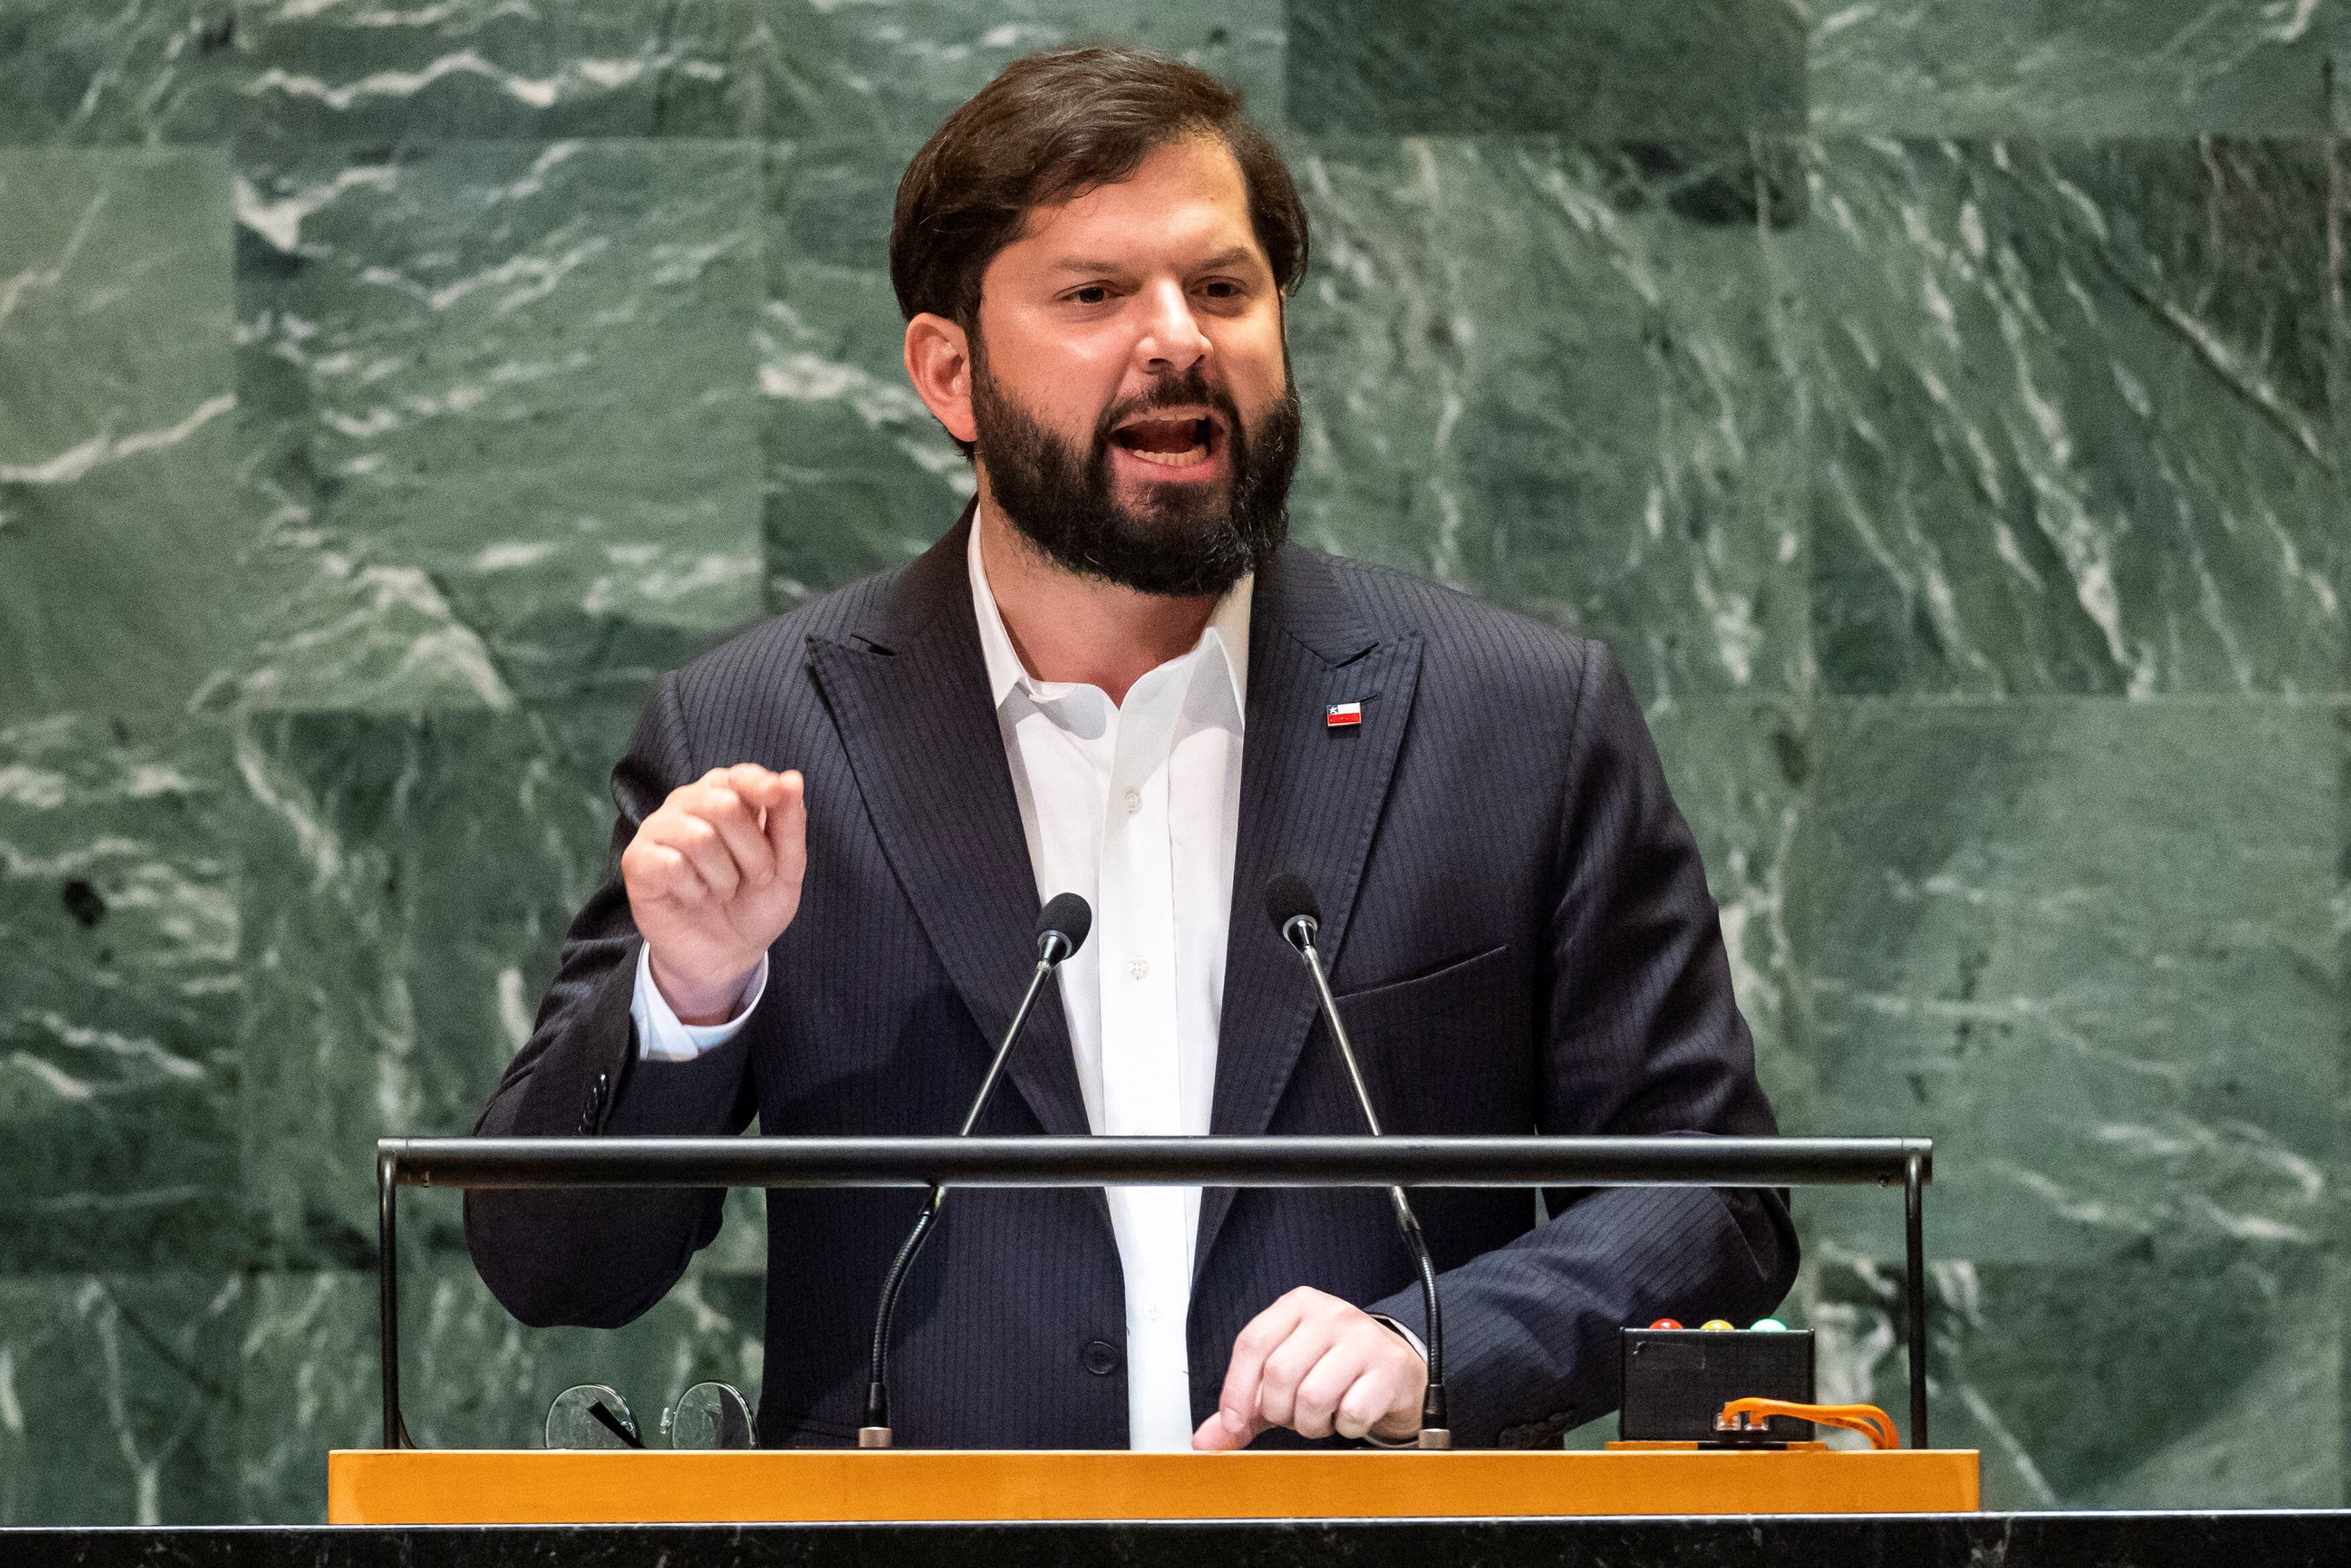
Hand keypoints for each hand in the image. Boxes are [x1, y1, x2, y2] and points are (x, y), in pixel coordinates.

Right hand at [621, 764, 806, 1023]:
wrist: (726, 953)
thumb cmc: (755, 902)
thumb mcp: (787, 867)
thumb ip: (790, 823)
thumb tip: (792, 778)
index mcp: (725, 794)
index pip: (740, 775)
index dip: (761, 786)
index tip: (776, 797)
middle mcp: (687, 803)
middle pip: (725, 806)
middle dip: (754, 852)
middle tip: (757, 878)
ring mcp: (658, 829)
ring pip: (699, 837)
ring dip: (725, 877)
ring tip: (724, 891)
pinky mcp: (637, 860)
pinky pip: (672, 865)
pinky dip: (695, 891)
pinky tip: (695, 897)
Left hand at [1193, 1287, 1426, 1449]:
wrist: (1395, 1373)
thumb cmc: (1333, 1372)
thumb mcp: (1285, 1380)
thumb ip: (1244, 1408)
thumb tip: (1205, 1440)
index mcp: (1297, 1306)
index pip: (1252, 1343)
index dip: (1236, 1390)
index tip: (1234, 1422)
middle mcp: (1331, 1314)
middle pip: (1279, 1373)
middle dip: (1279, 1411)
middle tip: (1293, 1416)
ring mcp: (1364, 1338)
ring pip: (1313, 1397)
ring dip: (1311, 1424)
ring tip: (1321, 1416)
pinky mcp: (1390, 1367)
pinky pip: (1351, 1413)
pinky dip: (1344, 1427)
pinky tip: (1349, 1415)